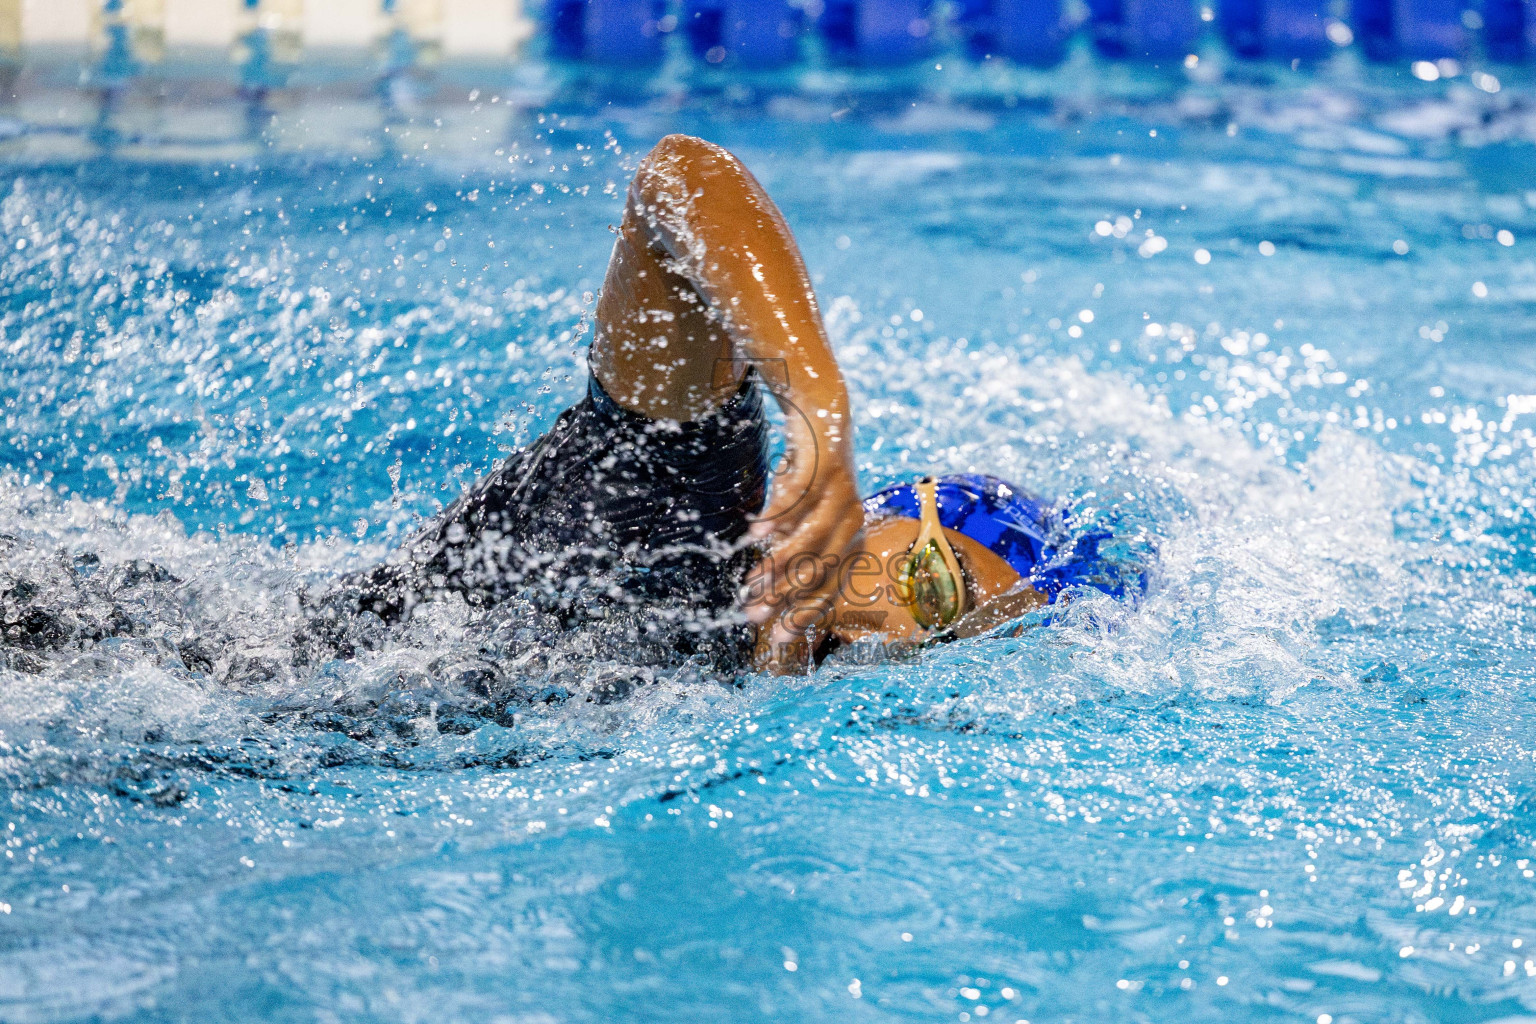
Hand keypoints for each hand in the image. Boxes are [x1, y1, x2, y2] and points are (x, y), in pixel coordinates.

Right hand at [743, 410, 863, 673]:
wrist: (822, 413)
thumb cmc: (809, 473)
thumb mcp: (801, 516)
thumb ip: (789, 547)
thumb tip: (764, 589)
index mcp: (852, 538)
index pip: (831, 588)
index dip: (804, 615)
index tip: (776, 638)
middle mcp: (854, 521)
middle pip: (821, 570)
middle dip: (785, 597)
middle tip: (752, 613)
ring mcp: (845, 495)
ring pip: (811, 541)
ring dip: (778, 564)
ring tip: (750, 581)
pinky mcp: (828, 470)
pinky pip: (799, 502)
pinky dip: (775, 519)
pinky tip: (752, 533)